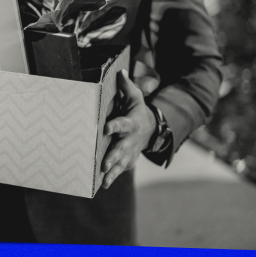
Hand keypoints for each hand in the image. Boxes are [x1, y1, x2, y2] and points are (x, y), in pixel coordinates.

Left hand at [101, 69, 156, 188]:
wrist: (151, 129)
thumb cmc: (137, 111)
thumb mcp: (135, 97)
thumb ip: (126, 86)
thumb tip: (119, 71)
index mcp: (131, 123)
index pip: (122, 124)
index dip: (114, 126)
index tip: (105, 128)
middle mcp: (130, 139)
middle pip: (121, 148)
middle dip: (113, 156)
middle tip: (104, 164)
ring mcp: (130, 151)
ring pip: (121, 162)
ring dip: (113, 172)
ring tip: (104, 180)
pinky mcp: (129, 159)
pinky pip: (121, 169)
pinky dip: (114, 176)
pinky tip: (104, 185)